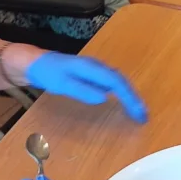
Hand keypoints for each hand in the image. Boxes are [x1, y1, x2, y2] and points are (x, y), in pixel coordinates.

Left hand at [26, 52, 147, 121]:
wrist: (37, 63)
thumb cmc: (49, 73)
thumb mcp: (63, 83)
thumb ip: (83, 90)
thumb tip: (105, 98)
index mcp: (93, 68)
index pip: (117, 83)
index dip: (129, 97)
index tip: (138, 113)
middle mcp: (98, 67)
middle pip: (122, 81)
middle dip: (134, 98)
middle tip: (143, 116)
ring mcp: (96, 70)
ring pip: (119, 81)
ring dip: (130, 96)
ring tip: (138, 111)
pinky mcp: (93, 75)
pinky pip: (113, 83)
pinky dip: (122, 93)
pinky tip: (124, 102)